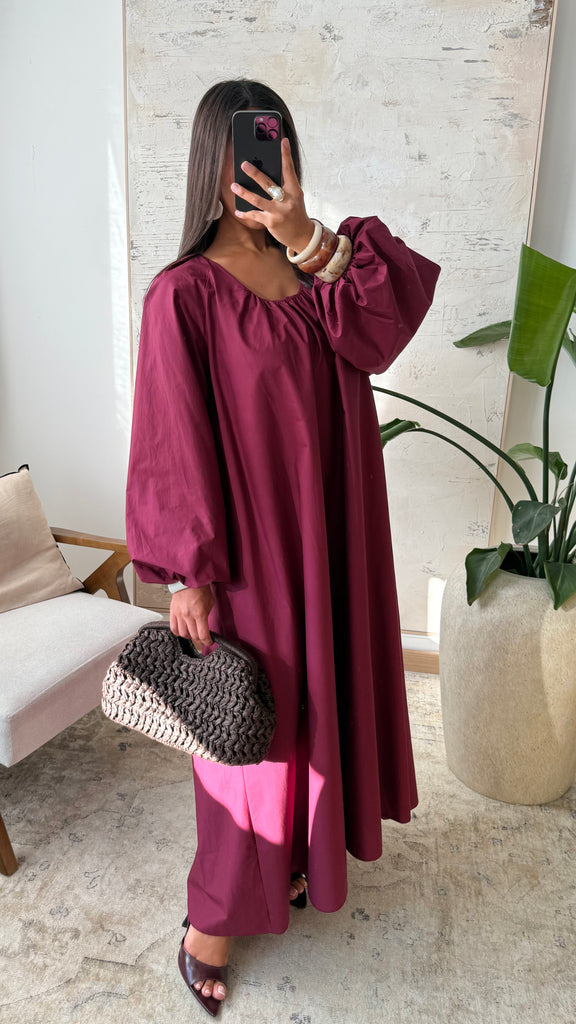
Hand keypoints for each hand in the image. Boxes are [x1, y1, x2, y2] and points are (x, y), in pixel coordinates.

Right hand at [170, 584, 213, 652]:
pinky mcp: (172, 612)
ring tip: (192, 634)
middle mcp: (188, 615)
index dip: (207, 641)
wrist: (188, 579)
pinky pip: (173, 628)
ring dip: (189, 637)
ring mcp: (179, 615)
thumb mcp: (210, 602)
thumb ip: (207, 615)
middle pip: (193, 636)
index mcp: (199, 613)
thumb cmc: (200, 588)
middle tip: (202, 639)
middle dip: (199, 640)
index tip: (209, 642)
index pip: (203, 634)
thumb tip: (205, 625)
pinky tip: (182, 631)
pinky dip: (178, 632)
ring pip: (183, 634)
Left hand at [231, 137, 314, 252]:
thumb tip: (265, 174)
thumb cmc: (296, 214)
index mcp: (295, 191)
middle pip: (268, 183)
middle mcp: (287, 200)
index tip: (283, 141)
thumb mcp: (294, 198)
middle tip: (244, 164)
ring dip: (244, 192)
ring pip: (258, 200)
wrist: (302, 237)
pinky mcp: (271, 222)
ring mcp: (279, 212)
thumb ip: (283, 187)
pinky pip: (255, 215)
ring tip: (234, 186)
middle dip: (255, 173)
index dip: (286, 155)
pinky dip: (245, 213)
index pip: (289, 170)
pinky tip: (238, 211)